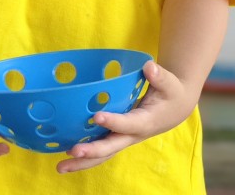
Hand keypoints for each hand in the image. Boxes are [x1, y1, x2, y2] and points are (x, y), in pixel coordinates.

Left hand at [57, 61, 193, 173]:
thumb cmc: (170, 93)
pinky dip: (84, 156)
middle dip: (92, 151)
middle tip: (72, 152)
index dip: (114, 121)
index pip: (129, 124)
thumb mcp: (169, 83)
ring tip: (60, 167)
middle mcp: (132, 135)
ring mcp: (123, 139)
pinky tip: (64, 157)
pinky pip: (100, 150)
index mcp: (146, 121)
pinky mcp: (116, 138)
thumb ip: (159, 76)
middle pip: (111, 148)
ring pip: (103, 154)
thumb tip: (149, 67)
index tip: (97, 117)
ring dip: (82, 162)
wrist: (174, 108)